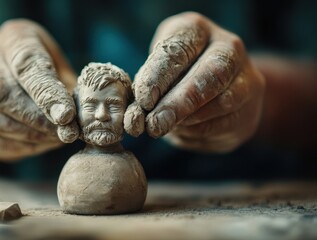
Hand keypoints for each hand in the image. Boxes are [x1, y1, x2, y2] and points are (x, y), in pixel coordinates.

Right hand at [0, 19, 78, 160]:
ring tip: (55, 140)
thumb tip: (81, 115)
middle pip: (1, 91)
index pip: (26, 64)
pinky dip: (18, 146)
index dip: (47, 93)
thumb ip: (67, 85)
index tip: (66, 116)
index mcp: (13, 37)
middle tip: (64, 133)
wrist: (0, 75)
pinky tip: (40, 144)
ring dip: (28, 134)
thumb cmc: (40, 68)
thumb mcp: (59, 64)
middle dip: (37, 118)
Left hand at [125, 12, 264, 152]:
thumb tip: (137, 118)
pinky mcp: (250, 111)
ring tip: (164, 128)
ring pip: (223, 103)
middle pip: (212, 74)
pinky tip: (181, 131)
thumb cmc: (172, 73)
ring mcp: (247, 80)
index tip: (143, 100)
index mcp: (198, 30)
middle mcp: (229, 48)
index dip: (160, 75)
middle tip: (155, 124)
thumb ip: (147, 88)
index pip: (180, 49)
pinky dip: (198, 132)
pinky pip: (224, 126)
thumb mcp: (156, 69)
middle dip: (180, 103)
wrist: (212, 85)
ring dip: (188, 121)